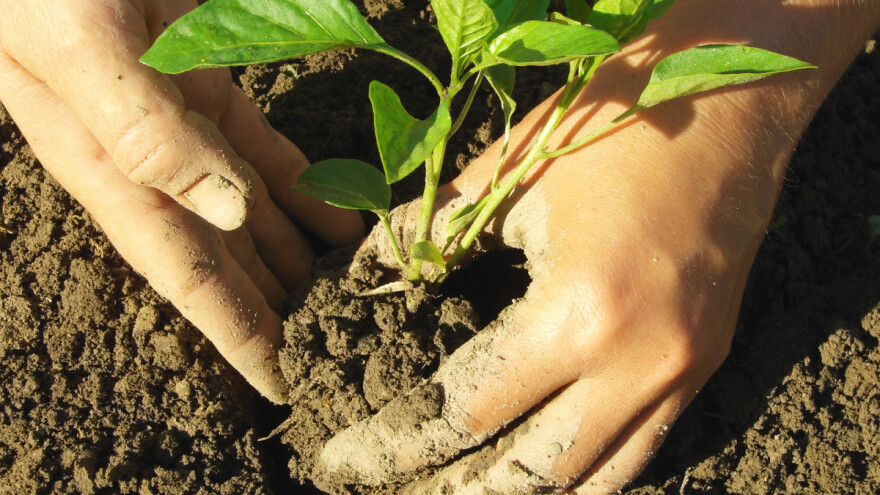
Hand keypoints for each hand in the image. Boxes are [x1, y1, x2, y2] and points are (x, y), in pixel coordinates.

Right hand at [0, 0, 362, 401]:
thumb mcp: (81, 49)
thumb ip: (145, 132)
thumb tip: (229, 211)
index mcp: (115, 173)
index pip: (187, 278)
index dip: (237, 335)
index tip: (283, 385)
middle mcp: (152, 166)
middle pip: (229, 258)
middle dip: (278, 308)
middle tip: (336, 345)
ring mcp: (184, 129)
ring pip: (253, 213)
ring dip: (298, 255)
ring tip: (348, 292)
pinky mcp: (209, 87)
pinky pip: (267, 153)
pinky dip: (306, 188)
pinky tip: (341, 217)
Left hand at [320, 0, 878, 491]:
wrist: (733, 99)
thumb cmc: (614, 123)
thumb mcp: (509, 175)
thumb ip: (429, 238)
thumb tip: (366, 281)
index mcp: (579, 313)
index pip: (467, 411)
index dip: (397, 443)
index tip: (347, 460)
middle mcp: (640, 364)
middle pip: (527, 472)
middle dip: (448, 491)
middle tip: (387, 493)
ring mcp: (683, 373)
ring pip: (591, 481)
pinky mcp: (706, 365)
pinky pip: (641, 452)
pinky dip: (584, 478)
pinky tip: (540, 477)